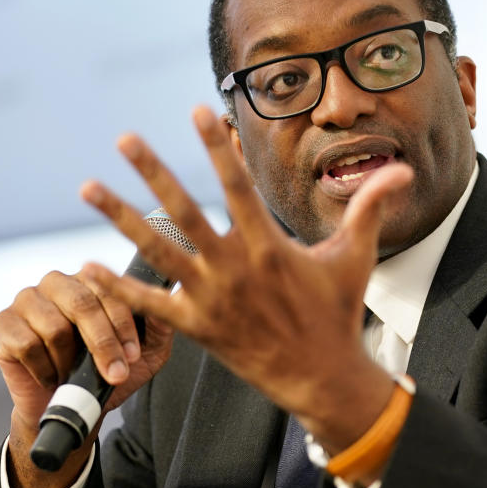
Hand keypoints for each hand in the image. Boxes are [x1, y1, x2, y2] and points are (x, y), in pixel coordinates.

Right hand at [0, 269, 173, 487]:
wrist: (70, 409)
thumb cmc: (108, 375)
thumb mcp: (146, 355)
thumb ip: (159, 327)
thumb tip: (168, 301)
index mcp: (92, 282)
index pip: (109, 290)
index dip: (122, 325)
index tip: (133, 355)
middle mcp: (58, 283)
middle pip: (82, 303)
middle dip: (102, 343)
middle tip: (115, 373)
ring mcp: (27, 300)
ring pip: (54, 325)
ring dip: (70, 360)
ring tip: (76, 374)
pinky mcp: (3, 324)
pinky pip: (25, 344)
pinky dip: (45, 368)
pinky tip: (52, 377)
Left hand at [81, 104, 412, 454]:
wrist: (321, 376)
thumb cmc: (339, 313)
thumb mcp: (357, 256)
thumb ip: (371, 208)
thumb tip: (402, 169)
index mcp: (270, 246)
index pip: (238, 185)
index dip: (216, 146)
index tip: (197, 110)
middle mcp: (235, 268)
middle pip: (185, 210)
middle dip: (153, 171)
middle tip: (125, 138)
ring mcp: (211, 298)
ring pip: (158, 250)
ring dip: (120, 217)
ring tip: (87, 187)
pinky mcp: (197, 327)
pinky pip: (150, 304)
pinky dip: (117, 286)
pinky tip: (84, 267)